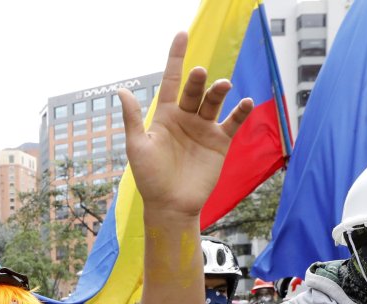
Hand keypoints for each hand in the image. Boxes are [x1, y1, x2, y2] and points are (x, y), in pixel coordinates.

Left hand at [121, 33, 252, 219]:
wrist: (171, 205)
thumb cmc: (150, 177)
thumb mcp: (137, 146)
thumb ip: (133, 118)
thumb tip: (120, 90)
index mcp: (165, 115)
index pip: (171, 79)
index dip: (176, 57)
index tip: (182, 35)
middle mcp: (186, 117)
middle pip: (194, 90)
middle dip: (197, 80)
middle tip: (200, 73)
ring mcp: (204, 128)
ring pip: (213, 102)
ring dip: (219, 91)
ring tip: (223, 85)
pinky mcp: (220, 142)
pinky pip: (232, 122)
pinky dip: (240, 112)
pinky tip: (245, 102)